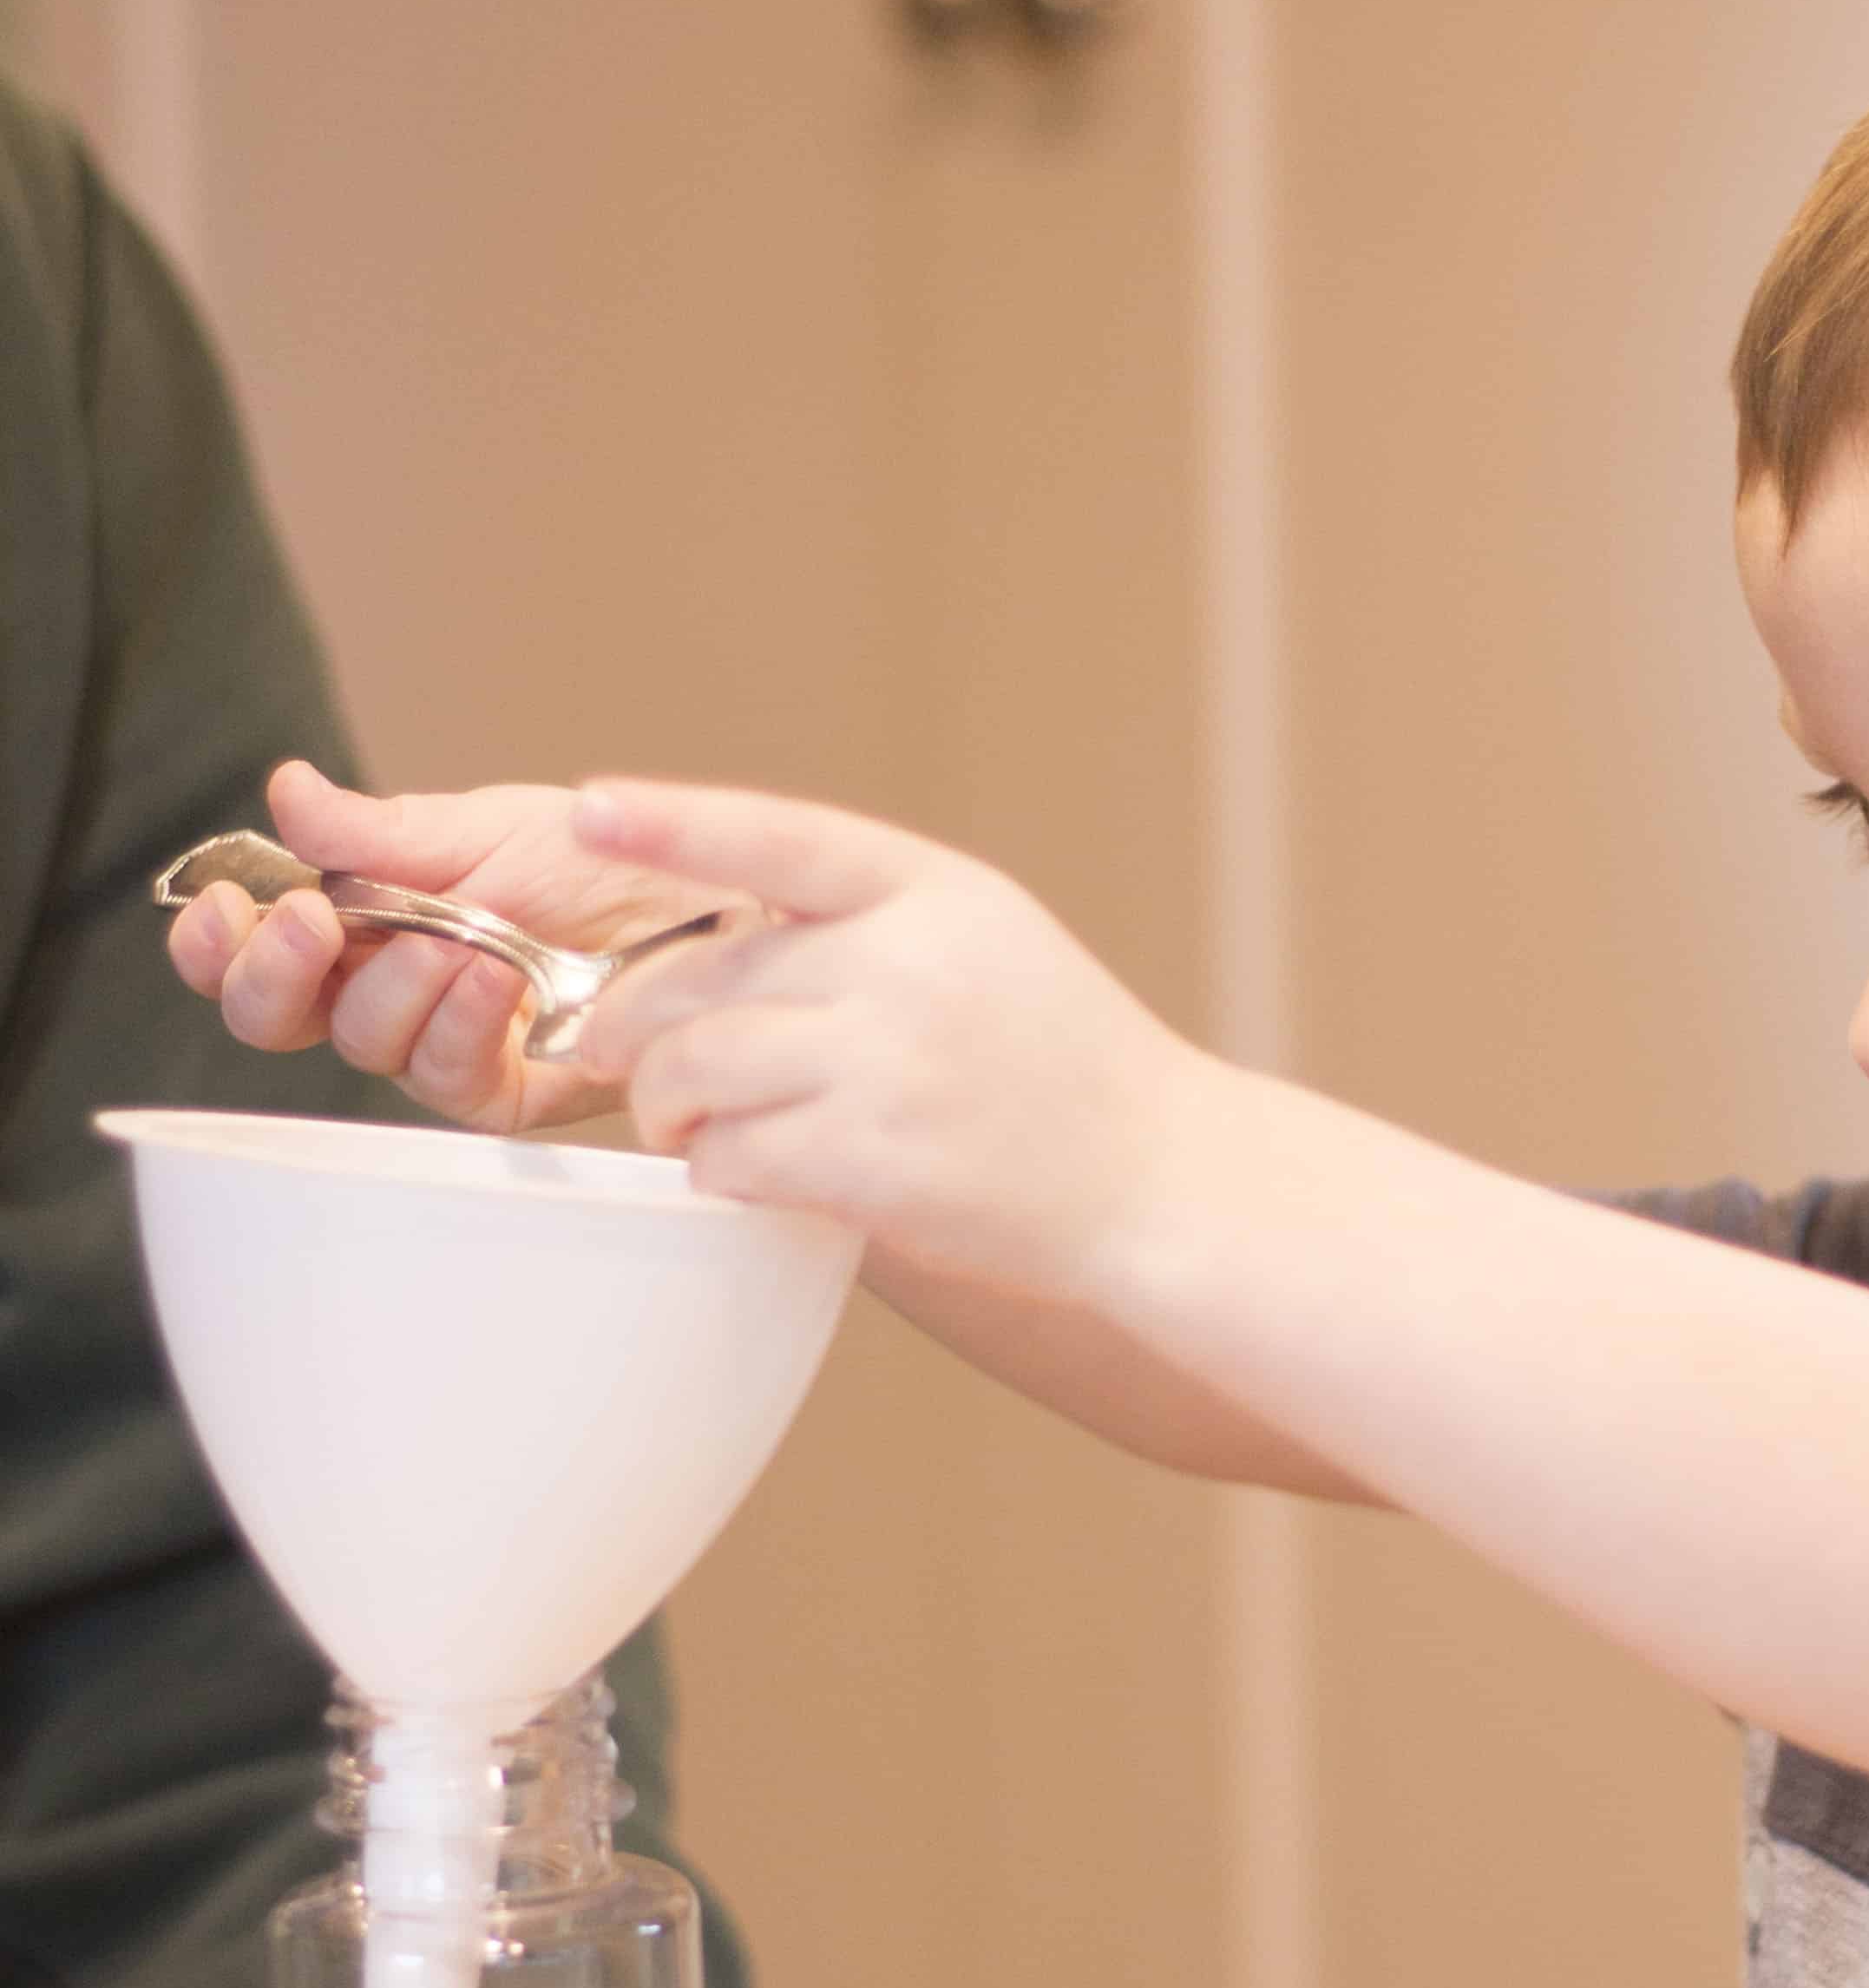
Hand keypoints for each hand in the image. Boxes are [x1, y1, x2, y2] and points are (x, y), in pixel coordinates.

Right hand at [164, 758, 745, 1136]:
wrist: (706, 899)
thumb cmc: (599, 863)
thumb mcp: (483, 826)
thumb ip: (379, 831)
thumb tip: (287, 793)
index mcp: (361, 920)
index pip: (254, 951)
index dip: (218, 942)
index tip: (221, 905)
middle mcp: (386, 990)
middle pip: (278, 1017)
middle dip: (279, 971)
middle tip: (315, 922)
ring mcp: (443, 1044)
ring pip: (363, 1044)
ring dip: (392, 986)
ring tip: (447, 940)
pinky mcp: (506, 1092)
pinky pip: (449, 1079)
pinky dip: (459, 1023)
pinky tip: (489, 980)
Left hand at [570, 780, 1206, 1300]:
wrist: (1159, 1180)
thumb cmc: (1060, 1067)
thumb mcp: (987, 942)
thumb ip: (868, 922)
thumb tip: (702, 944)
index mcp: (933, 893)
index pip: (778, 837)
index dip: (673, 823)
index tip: (590, 807)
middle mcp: (908, 967)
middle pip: (699, 977)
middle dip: (631, 1026)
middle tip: (619, 1059)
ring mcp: (890, 1066)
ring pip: (696, 1071)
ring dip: (666, 1109)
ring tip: (683, 1128)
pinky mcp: (876, 1165)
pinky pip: (732, 1159)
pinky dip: (717, 1173)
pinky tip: (746, 1175)